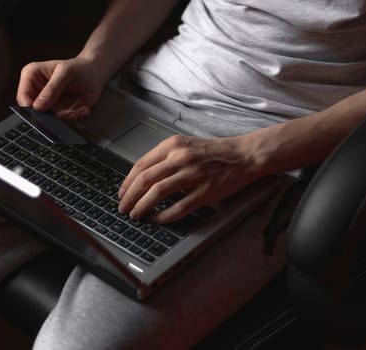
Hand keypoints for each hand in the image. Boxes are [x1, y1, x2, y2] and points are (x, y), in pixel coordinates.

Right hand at [16, 57, 105, 118]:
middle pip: (37, 112)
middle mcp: (37, 91)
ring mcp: (48, 103)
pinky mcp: (59, 111)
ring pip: (51, 119)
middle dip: (55, 114)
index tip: (44, 111)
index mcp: (31, 76)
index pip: (23, 96)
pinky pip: (64, 120)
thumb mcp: (66, 72)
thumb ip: (52, 88)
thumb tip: (38, 106)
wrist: (95, 74)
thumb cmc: (79, 68)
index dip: (30, 107)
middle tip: (70, 111)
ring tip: (81, 107)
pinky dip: (75, 116)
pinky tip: (83, 109)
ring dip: (68, 115)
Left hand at [118, 134, 262, 222]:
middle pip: (145, 180)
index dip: (127, 182)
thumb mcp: (185, 145)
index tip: (121, 193)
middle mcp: (180, 158)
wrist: (243, 155)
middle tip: (123, 207)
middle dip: (129, 197)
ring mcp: (192, 175)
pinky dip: (163, 216)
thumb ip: (164, 157)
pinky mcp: (204, 192)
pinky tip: (157, 220)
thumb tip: (142, 177)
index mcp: (173, 146)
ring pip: (157, 193)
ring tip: (136, 215)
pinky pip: (178, 208)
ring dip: (142, 207)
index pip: (141, 165)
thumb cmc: (214, 152)